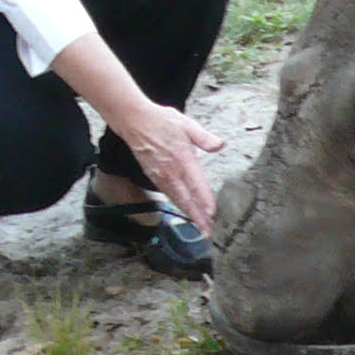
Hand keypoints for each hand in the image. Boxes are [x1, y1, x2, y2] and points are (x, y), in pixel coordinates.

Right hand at [116, 102, 224, 232]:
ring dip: (189, 214)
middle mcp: (171, 171)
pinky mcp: (154, 177)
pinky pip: (168, 195)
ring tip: (200, 226)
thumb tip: (220, 145)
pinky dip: (178, 205)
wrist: (135, 122)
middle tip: (208, 232)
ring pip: (177, 200)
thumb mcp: (186, 124)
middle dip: (197, 217)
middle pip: (186, 199)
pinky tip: (186, 211)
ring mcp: (160, 176)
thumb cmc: (162, 121)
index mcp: (182, 158)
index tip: (212, 214)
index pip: (196, 184)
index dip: (204, 200)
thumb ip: (204, 137)